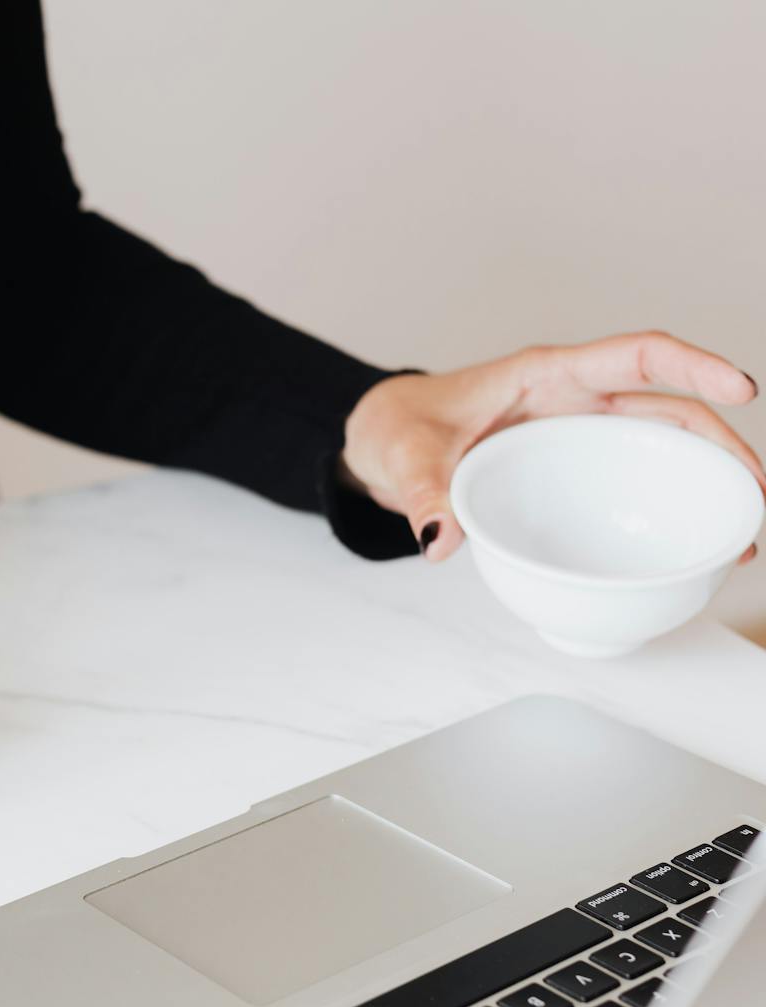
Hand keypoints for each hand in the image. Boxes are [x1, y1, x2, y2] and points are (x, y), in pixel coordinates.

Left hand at [341, 332, 764, 560]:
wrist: (387, 440)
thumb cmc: (400, 429)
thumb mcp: (405, 455)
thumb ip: (423, 494)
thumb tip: (439, 541)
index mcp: (545, 375)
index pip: (636, 355)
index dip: (693, 365)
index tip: (740, 388)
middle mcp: (575, 398)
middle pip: (671, 407)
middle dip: (723, 442)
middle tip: (758, 493)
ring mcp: (580, 432)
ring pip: (664, 445)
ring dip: (709, 479)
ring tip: (743, 531)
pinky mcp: (575, 466)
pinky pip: (635, 477)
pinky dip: (669, 505)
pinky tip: (692, 543)